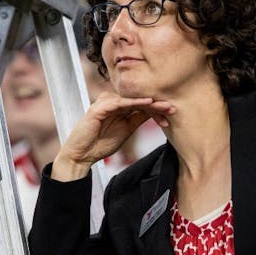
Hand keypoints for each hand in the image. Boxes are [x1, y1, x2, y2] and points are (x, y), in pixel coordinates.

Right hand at [52, 92, 175, 180]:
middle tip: (172, 108)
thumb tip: (156, 112)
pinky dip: (134, 101)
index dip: (157, 108)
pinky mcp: (99, 107)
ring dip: (149, 103)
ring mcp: (105, 102)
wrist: (82, 155)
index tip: (172, 113)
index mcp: (119, 106)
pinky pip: (120, 102)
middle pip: (138, 99)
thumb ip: (138, 119)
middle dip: (156, 104)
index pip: (140, 103)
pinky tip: (147, 103)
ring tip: (164, 107)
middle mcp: (112, 101)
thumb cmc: (101, 143)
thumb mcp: (126, 130)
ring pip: (131, 99)